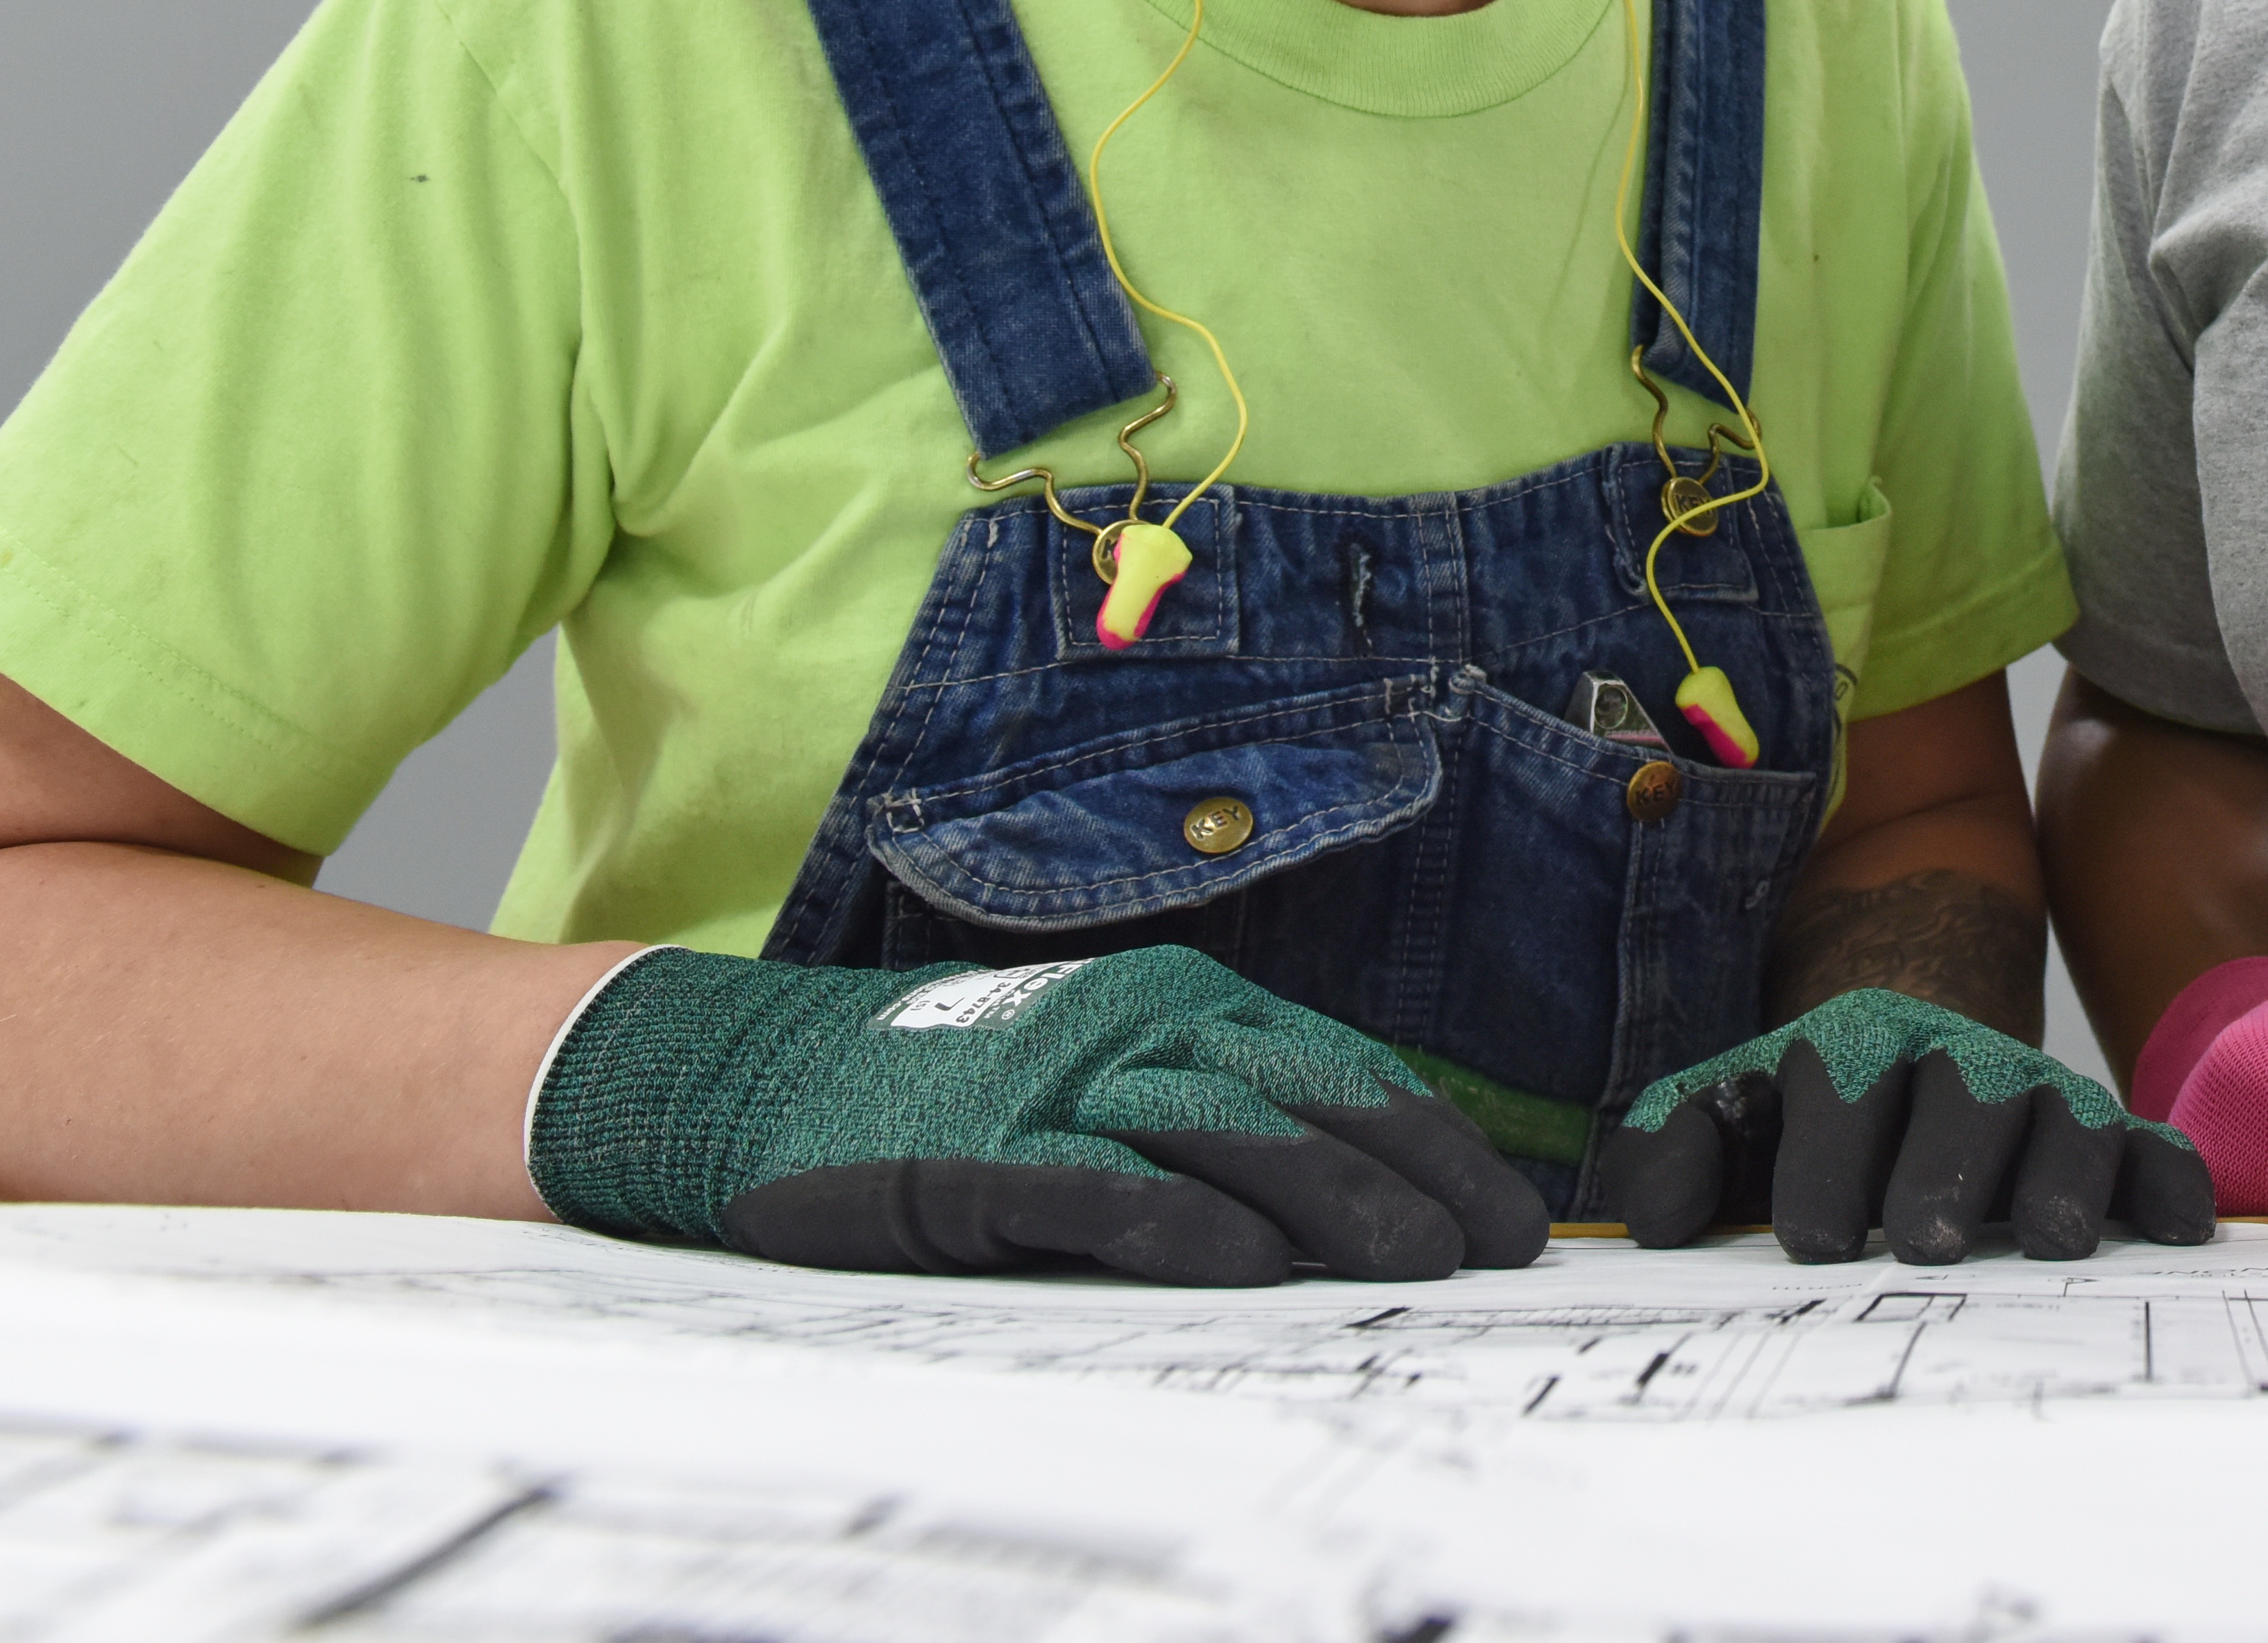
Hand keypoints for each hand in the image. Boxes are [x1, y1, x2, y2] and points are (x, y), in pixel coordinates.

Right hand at [526, 946, 1551, 1286]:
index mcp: (1174, 1000)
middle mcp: (1131, 1026)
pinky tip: (1254, 1266)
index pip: (1338, 1066)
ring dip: (1335, 1198)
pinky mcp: (979, 1156)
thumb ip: (1210, 1119)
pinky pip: (1099, 1189)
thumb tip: (1356, 1197)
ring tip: (1421, 1258)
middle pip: (1307, 1097)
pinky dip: (1181, 1224)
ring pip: (1226, 1135)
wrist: (757, 1080)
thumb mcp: (1097, 1077)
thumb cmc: (952, 1095)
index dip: (1434, 1136)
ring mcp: (1054, 1085)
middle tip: (1498, 1245)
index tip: (1510, 1208)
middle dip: (1418, 1172)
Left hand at [1595, 989, 2217, 1262]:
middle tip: (1924, 1240)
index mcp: (1855, 1050)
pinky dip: (2169, 1180)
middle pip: (1962, 1097)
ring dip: (2061, 1176)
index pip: (1841, 1092)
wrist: (1903, 1051)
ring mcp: (2037, 1097)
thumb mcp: (1728, 1114)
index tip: (1813, 1240)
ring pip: (2065, 1119)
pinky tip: (2178, 1226)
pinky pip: (2150, 1150)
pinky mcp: (2104, 1140)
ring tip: (2050, 1243)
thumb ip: (1673, 1149)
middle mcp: (1955, 1063)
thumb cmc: (1801, 1117)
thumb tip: (1656, 1220)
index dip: (1827, 1160)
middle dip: (1945, 1166)